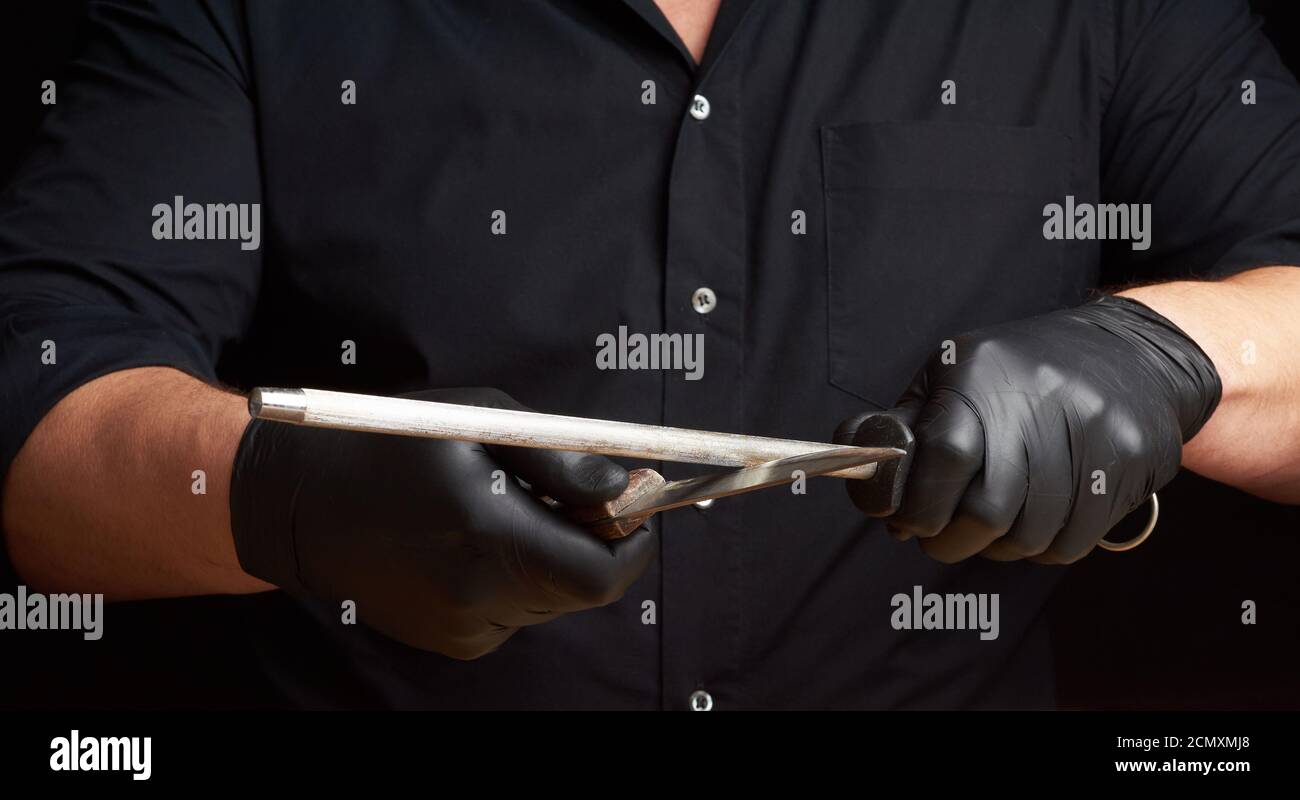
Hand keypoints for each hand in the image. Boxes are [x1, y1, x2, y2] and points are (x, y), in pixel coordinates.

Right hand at [229, 387, 656, 658]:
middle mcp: (479, 596)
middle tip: (568, 494)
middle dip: (592, 540)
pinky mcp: (453, 641)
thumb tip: (624, 488)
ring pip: (552, 599)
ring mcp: (464, 627)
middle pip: (583, 588)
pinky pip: (517, 611)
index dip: (631, 540)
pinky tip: (474, 541)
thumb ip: (563, 461)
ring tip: (505, 510)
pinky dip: (518, 577)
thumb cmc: (393, 446)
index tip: (628, 504)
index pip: (603, 573)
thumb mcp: (482, 423)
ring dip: (553, 556)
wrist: (303, 504)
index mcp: (489, 537)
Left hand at [836, 297, 1220, 563]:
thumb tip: (859, 474)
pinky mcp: (1127, 466)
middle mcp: (1039, 400)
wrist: (1131, 354)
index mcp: (981, 373)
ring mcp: (1091, 434)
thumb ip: (904, 426)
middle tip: (939, 537)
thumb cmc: (1020, 372)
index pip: (944, 457)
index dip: (918, 506)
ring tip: (987, 527)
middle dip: (949, 540)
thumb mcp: (952, 375)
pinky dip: (1039, 548)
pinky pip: (1068, 544)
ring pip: (1026, 537)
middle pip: (985, 511)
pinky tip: (1031, 521)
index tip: (907, 522)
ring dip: (994, 548)